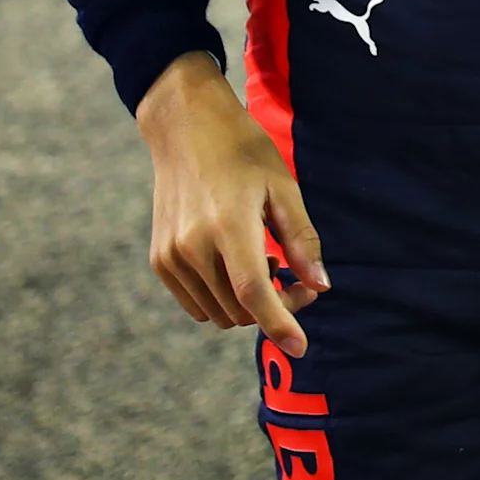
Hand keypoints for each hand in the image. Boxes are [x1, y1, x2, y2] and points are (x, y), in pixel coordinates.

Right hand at [136, 52, 326, 353]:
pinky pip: (196, 302)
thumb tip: (321, 286)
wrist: (185, 129)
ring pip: (217, 312)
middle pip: (239, 309)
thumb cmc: (243, 152)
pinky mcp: (158, 261)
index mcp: (228, 226)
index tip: (301, 349)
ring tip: (270, 264)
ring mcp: (170, 257)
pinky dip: (223, 298)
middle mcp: (192, 247)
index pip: (254, 293)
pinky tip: (240, 265)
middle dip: (276, 306)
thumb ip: (302, 240)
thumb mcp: (283, 188)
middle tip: (300, 278)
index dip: (280, 324)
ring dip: (249, 305)